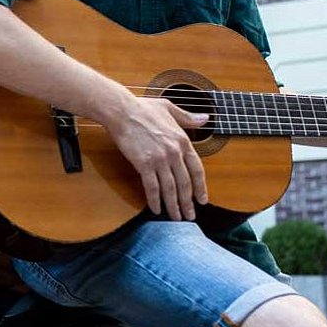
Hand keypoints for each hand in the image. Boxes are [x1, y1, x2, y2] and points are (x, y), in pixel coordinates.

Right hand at [105, 97, 208, 220]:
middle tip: (190, 216)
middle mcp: (174, 152)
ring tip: (177, 218)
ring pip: (170, 189)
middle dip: (188, 202)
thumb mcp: (170, 108)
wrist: (121, 111)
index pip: (197, 169)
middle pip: (185, 183)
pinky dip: (155, 200)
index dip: (201, 187)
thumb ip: (188, 117)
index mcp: (182, 140)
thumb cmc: (142, 108)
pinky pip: (152, 187)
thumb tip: (205, 119)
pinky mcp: (143, 164)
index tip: (202, 200)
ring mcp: (159, 159)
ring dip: (174, 206)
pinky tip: (156, 209)